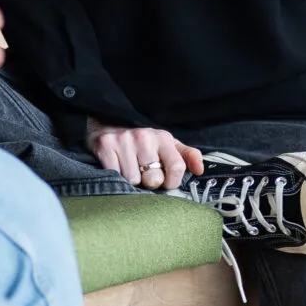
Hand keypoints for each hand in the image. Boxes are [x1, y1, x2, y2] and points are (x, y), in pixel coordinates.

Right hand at [84, 116, 202, 187]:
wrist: (108, 123)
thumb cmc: (142, 141)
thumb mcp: (166, 144)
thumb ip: (186, 156)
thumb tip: (200, 170)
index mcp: (163, 138)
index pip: (177, 168)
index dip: (172, 182)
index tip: (165, 182)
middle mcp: (144, 137)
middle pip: (153, 179)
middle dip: (148, 182)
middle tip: (143, 174)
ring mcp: (124, 140)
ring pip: (133, 180)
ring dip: (131, 179)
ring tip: (129, 168)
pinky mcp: (106, 146)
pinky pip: (115, 174)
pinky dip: (116, 175)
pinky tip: (117, 165)